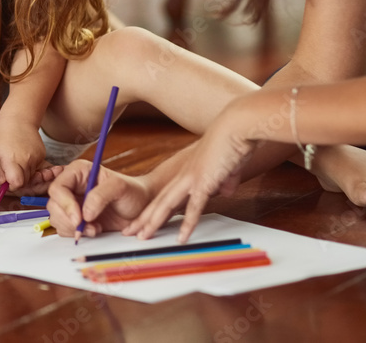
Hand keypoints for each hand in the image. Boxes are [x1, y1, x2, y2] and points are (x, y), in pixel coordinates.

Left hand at [0, 121, 45, 189]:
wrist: (19, 118)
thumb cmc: (2, 134)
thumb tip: (3, 184)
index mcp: (12, 160)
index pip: (17, 183)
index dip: (12, 186)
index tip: (7, 182)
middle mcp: (26, 160)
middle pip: (25, 182)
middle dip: (17, 181)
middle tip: (10, 172)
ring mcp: (36, 157)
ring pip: (32, 176)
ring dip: (24, 174)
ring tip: (16, 161)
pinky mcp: (42, 154)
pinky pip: (37, 168)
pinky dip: (30, 167)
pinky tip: (23, 156)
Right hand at [47, 160, 151, 237]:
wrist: (141, 208)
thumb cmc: (133, 192)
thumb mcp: (120, 188)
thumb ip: (100, 196)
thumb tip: (85, 213)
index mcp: (78, 172)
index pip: (58, 187)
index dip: (65, 204)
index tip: (79, 219)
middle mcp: (72, 186)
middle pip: (54, 205)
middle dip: (69, 220)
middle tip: (88, 227)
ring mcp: (72, 203)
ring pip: (57, 218)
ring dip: (74, 229)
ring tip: (96, 227)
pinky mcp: (75, 218)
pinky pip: (64, 229)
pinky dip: (78, 234)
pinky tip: (95, 229)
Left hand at [126, 118, 256, 242]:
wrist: (236, 127)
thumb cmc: (233, 144)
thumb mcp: (227, 168)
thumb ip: (224, 181)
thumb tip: (225, 191)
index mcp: (187, 173)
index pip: (165, 195)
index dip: (153, 209)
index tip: (142, 221)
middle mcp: (184, 176)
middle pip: (158, 201)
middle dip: (142, 218)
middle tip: (129, 232)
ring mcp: (191, 179)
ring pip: (166, 205)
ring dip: (153, 222)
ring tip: (142, 237)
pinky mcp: (204, 182)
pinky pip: (193, 208)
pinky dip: (187, 224)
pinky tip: (181, 238)